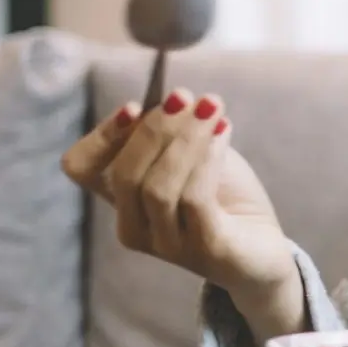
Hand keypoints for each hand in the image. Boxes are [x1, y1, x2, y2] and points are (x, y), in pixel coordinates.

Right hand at [60, 89, 296, 310]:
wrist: (264, 249)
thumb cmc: (224, 198)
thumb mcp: (193, 157)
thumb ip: (174, 135)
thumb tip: (171, 100)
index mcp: (122, 200)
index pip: (82, 167)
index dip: (102, 135)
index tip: (135, 106)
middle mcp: (134, 227)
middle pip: (124, 174)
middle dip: (155, 128)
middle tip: (186, 96)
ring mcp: (167, 244)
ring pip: (158, 188)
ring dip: (186, 139)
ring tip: (213, 108)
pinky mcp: (205, 250)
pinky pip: (194, 199)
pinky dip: (207, 159)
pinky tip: (224, 132)